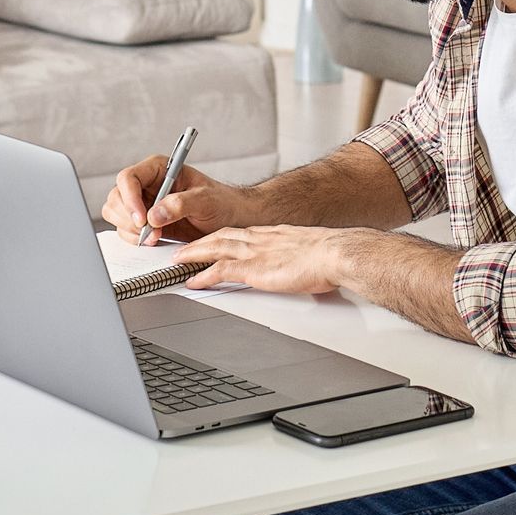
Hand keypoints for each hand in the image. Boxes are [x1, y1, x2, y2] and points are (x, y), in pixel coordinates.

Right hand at [102, 156, 249, 245]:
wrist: (231, 219)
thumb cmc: (223, 203)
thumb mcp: (207, 200)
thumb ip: (181, 204)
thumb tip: (153, 215)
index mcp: (159, 169)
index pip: (129, 177)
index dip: (130, 199)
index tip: (143, 219)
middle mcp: (147, 184)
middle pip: (117, 197)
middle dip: (129, 218)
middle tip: (151, 233)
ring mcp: (143, 203)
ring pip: (116, 213)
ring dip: (130, 230)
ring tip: (156, 237)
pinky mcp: (145, 222)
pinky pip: (125, 229)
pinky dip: (134, 238)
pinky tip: (155, 240)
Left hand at [177, 225, 348, 296]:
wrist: (337, 253)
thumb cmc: (330, 255)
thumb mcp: (310, 251)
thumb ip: (299, 257)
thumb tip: (303, 266)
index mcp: (273, 234)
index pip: (239, 232)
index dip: (221, 237)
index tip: (210, 241)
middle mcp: (261, 239)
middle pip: (220, 236)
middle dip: (199, 243)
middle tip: (183, 249)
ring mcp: (256, 253)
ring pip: (214, 249)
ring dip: (193, 255)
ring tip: (178, 261)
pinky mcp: (255, 269)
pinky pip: (221, 271)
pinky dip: (204, 276)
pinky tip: (193, 281)